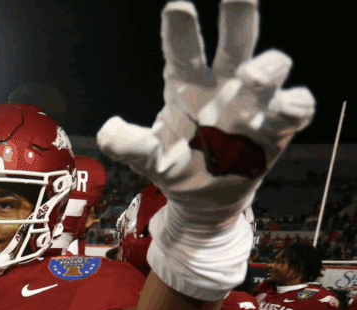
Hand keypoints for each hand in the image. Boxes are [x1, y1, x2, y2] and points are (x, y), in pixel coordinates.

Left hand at [97, 0, 313, 223]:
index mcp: (188, 83)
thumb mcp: (149, 157)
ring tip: (251, 76)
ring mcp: (255, 101)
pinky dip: (295, 104)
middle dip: (239, 17)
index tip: (176, 5)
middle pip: (236, 41)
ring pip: (272, 68)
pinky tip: (286, 107)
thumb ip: (129, 145)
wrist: (206, 195)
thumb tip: (108, 131)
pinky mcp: (279, 125)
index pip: (184, 51)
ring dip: (267, 68)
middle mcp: (225, 82)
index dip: (181, 30)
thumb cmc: (178, 161)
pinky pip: (296, 106)